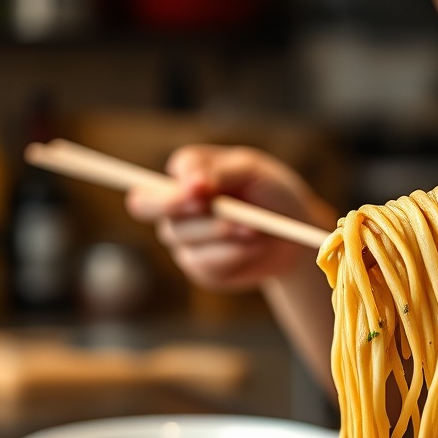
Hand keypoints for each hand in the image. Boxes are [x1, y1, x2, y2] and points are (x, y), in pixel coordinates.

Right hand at [125, 145, 335, 292]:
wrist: (295, 239)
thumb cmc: (273, 194)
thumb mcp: (253, 170)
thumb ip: (220, 172)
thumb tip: (192, 183)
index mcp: (186, 173)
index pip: (158, 177)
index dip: (174, 187)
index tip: (202, 189)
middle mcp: (176, 205)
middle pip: (143, 205)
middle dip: (172, 207)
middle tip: (209, 211)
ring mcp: (183, 238)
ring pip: (180, 236)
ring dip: (220, 232)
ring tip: (255, 230)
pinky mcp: (200, 267)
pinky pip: (203, 264)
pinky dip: (233, 255)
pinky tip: (254, 247)